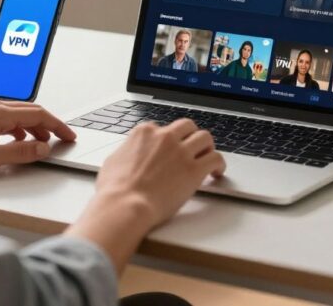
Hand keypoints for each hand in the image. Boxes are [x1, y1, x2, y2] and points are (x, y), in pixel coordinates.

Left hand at [0, 100, 75, 174]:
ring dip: (35, 127)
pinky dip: (20, 128)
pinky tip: (18, 140)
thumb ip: (19, 153)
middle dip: (49, 124)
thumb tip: (42, 148)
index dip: (57, 125)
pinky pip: (8, 118)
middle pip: (31, 111)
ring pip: (20, 114)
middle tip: (62, 138)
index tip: (69, 135)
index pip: (38, 114)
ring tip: (43, 142)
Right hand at [96, 119, 225, 225]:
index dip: (167, 140)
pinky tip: (217, 172)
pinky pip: (215, 158)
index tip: (170, 149)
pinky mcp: (194, 170)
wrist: (125, 205)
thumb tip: (128, 155)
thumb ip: (126, 152)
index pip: (162, 128)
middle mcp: (165, 137)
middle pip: (187, 126)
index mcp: (145, 133)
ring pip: (205, 138)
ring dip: (207, 147)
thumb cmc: (115, 190)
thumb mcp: (113, 161)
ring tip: (207, 158)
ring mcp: (181, 152)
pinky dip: (219, 164)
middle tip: (192, 148)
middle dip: (190, 136)